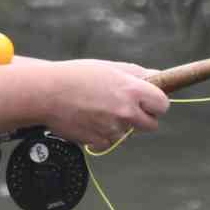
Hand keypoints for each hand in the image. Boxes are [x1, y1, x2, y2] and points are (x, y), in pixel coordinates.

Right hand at [39, 59, 170, 148]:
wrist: (47, 93)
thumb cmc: (76, 76)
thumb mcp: (109, 67)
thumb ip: (136, 74)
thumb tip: (157, 76)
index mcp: (132, 90)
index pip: (162, 105)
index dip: (157, 103)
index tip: (149, 102)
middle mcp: (125, 112)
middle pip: (151, 125)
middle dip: (142, 118)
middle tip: (126, 107)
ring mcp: (112, 129)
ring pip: (127, 134)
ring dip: (119, 126)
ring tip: (98, 109)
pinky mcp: (98, 141)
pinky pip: (109, 142)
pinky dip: (102, 135)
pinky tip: (90, 120)